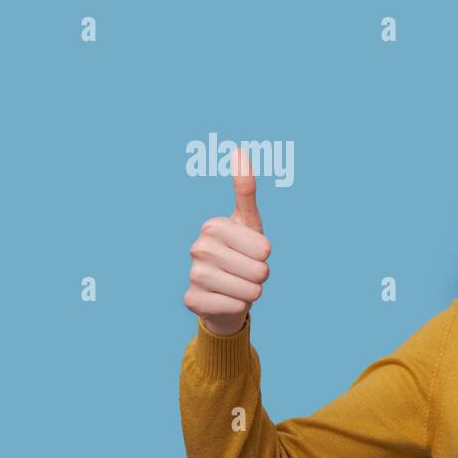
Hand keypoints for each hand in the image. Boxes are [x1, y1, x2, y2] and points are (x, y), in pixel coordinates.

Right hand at [183, 147, 271, 336]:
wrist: (224, 292)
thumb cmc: (241, 253)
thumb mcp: (249, 222)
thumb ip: (246, 190)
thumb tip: (239, 150)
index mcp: (212, 226)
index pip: (264, 249)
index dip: (265, 255)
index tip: (250, 253)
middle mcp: (197, 247)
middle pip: (259, 270)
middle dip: (260, 276)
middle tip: (246, 272)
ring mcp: (193, 274)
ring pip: (248, 290)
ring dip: (251, 292)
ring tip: (239, 286)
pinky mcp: (191, 300)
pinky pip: (234, 307)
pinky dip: (238, 307)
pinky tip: (226, 300)